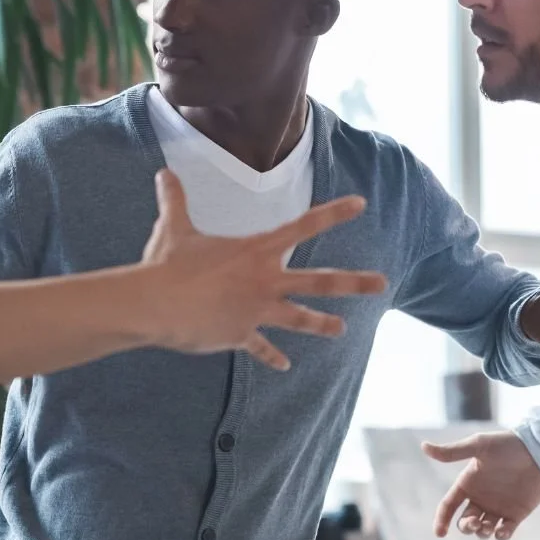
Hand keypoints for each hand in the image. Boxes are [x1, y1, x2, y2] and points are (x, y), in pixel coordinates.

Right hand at [140, 170, 387, 370]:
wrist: (157, 304)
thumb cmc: (167, 264)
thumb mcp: (173, 228)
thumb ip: (174, 200)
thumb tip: (162, 172)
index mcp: (256, 251)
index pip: (303, 226)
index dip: (333, 213)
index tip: (361, 204)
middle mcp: (265, 280)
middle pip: (320, 280)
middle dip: (354, 282)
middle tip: (382, 283)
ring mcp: (257, 310)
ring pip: (300, 318)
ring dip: (322, 324)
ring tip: (341, 329)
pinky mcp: (241, 335)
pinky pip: (262, 348)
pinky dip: (273, 357)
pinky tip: (285, 366)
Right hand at [422, 431, 539, 539]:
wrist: (539, 450)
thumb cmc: (507, 445)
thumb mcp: (478, 446)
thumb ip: (453, 452)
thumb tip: (423, 446)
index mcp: (468, 483)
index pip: (449, 505)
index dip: (441, 519)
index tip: (440, 533)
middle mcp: (481, 497)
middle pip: (465, 522)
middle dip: (466, 527)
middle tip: (474, 523)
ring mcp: (498, 507)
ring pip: (483, 530)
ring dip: (482, 533)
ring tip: (488, 526)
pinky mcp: (516, 514)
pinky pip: (505, 532)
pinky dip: (500, 536)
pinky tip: (501, 531)